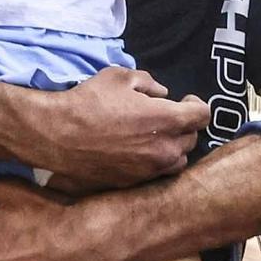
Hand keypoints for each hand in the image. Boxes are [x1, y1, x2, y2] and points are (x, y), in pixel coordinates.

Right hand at [27, 66, 208, 187]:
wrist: (57, 135)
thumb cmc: (89, 102)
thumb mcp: (121, 77)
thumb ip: (149, 83)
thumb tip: (161, 94)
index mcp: (166, 121)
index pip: (203, 115)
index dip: (197, 105)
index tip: (186, 100)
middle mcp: (164, 150)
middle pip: (192, 139)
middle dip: (184, 126)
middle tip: (167, 116)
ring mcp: (149, 170)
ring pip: (177, 161)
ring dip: (172, 147)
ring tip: (154, 136)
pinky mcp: (133, 183)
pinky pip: (155, 173)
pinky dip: (153, 161)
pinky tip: (136, 150)